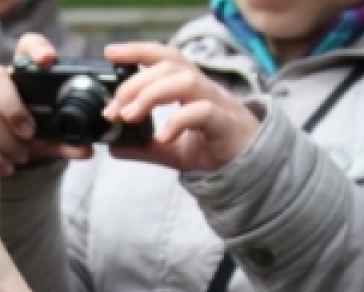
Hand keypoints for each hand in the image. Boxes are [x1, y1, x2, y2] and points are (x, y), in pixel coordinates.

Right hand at [0, 33, 96, 175]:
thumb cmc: (29, 129)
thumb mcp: (49, 134)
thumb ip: (66, 140)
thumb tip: (86, 150)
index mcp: (24, 74)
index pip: (26, 46)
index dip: (36, 48)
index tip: (47, 59)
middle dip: (13, 109)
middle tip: (30, 132)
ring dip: (6, 141)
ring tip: (22, 157)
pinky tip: (7, 166)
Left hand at [101, 42, 262, 171]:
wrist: (252, 169)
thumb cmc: (214, 149)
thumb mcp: (172, 150)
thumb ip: (144, 146)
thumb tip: (113, 146)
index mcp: (190, 88)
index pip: (165, 58)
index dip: (139, 51)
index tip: (111, 53)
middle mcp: (204, 89)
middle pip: (170, 67)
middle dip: (136, 83)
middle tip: (113, 109)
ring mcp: (218, 103)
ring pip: (186, 81)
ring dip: (152, 94)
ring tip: (130, 116)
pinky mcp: (227, 124)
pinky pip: (204, 112)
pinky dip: (179, 120)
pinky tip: (163, 136)